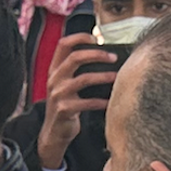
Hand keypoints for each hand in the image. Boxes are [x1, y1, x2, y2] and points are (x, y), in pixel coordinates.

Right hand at [36, 33, 118, 170]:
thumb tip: (103, 53)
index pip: (63, 44)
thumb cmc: (66, 105)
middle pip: (75, 58)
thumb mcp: (64, 84)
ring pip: (83, 79)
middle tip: (113, 57)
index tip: (97, 38)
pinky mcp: (64, 110)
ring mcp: (58, 95)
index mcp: (54, 70)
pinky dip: (101, 101)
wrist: (54, 132)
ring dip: (103, 77)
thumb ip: (75, 70)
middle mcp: (54, 79)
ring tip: (116, 77)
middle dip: (96, 54)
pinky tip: (109, 102)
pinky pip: (87, 102)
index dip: (80, 37)